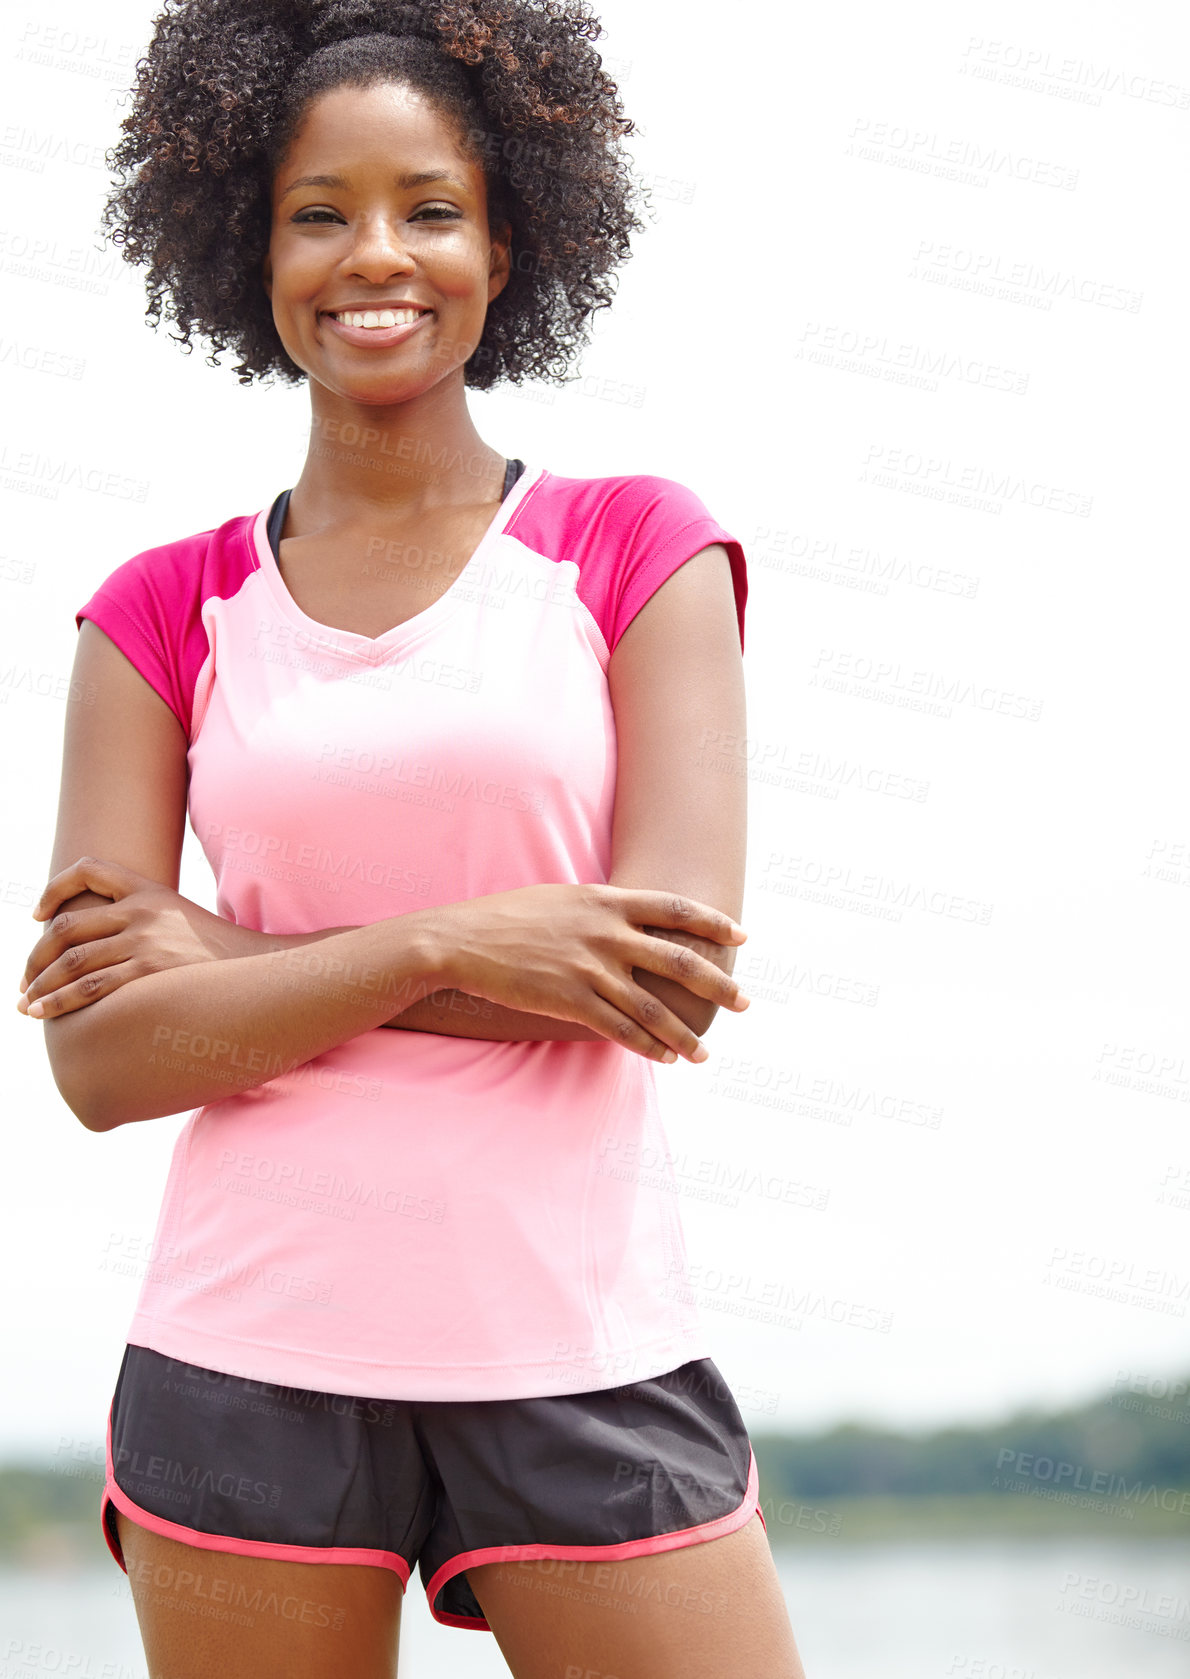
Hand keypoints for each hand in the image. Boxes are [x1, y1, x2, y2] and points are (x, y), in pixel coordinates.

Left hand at [19, 856, 243, 1019]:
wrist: (262, 971)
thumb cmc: (220, 957)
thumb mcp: (183, 921)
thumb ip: (146, 923)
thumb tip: (103, 946)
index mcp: (149, 891)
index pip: (90, 870)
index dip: (55, 889)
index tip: (38, 915)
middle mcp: (142, 911)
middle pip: (68, 928)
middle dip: (35, 958)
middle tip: (23, 981)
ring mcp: (146, 940)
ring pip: (71, 961)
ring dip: (40, 986)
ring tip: (26, 1006)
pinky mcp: (150, 972)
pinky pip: (90, 987)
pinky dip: (59, 1001)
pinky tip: (44, 1014)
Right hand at [421, 883, 750, 1063]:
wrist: (462, 940)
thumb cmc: (509, 917)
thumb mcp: (563, 898)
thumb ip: (602, 908)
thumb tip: (632, 918)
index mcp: (607, 900)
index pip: (676, 909)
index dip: (715, 923)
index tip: (743, 937)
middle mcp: (606, 932)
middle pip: (679, 960)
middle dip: (719, 984)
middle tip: (746, 1003)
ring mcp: (590, 968)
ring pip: (654, 1006)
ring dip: (684, 1034)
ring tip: (705, 1054)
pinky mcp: (570, 1000)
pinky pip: (620, 1029)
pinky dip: (647, 1046)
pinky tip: (665, 1059)